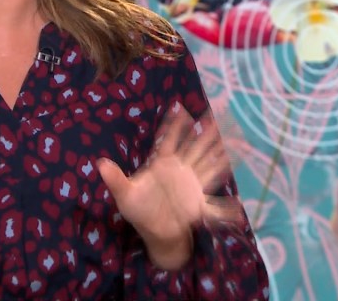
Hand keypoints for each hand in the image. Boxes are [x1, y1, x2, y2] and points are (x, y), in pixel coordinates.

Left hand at [97, 104, 243, 269]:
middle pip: (196, 146)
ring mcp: (192, 184)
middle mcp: (180, 170)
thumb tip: (99, 164)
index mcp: (162, 165)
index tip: (179, 107)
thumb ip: (115, 180)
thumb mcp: (125, 195)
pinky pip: (214, 206)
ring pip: (210, 164)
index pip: (169, 141)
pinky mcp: (198, 204)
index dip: (173, 125)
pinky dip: (225, 210)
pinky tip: (238, 209)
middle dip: (206, 130)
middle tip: (218, 111)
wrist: (154, 230)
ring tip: (236, 138)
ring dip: (222, 152)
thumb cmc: (139, 209)